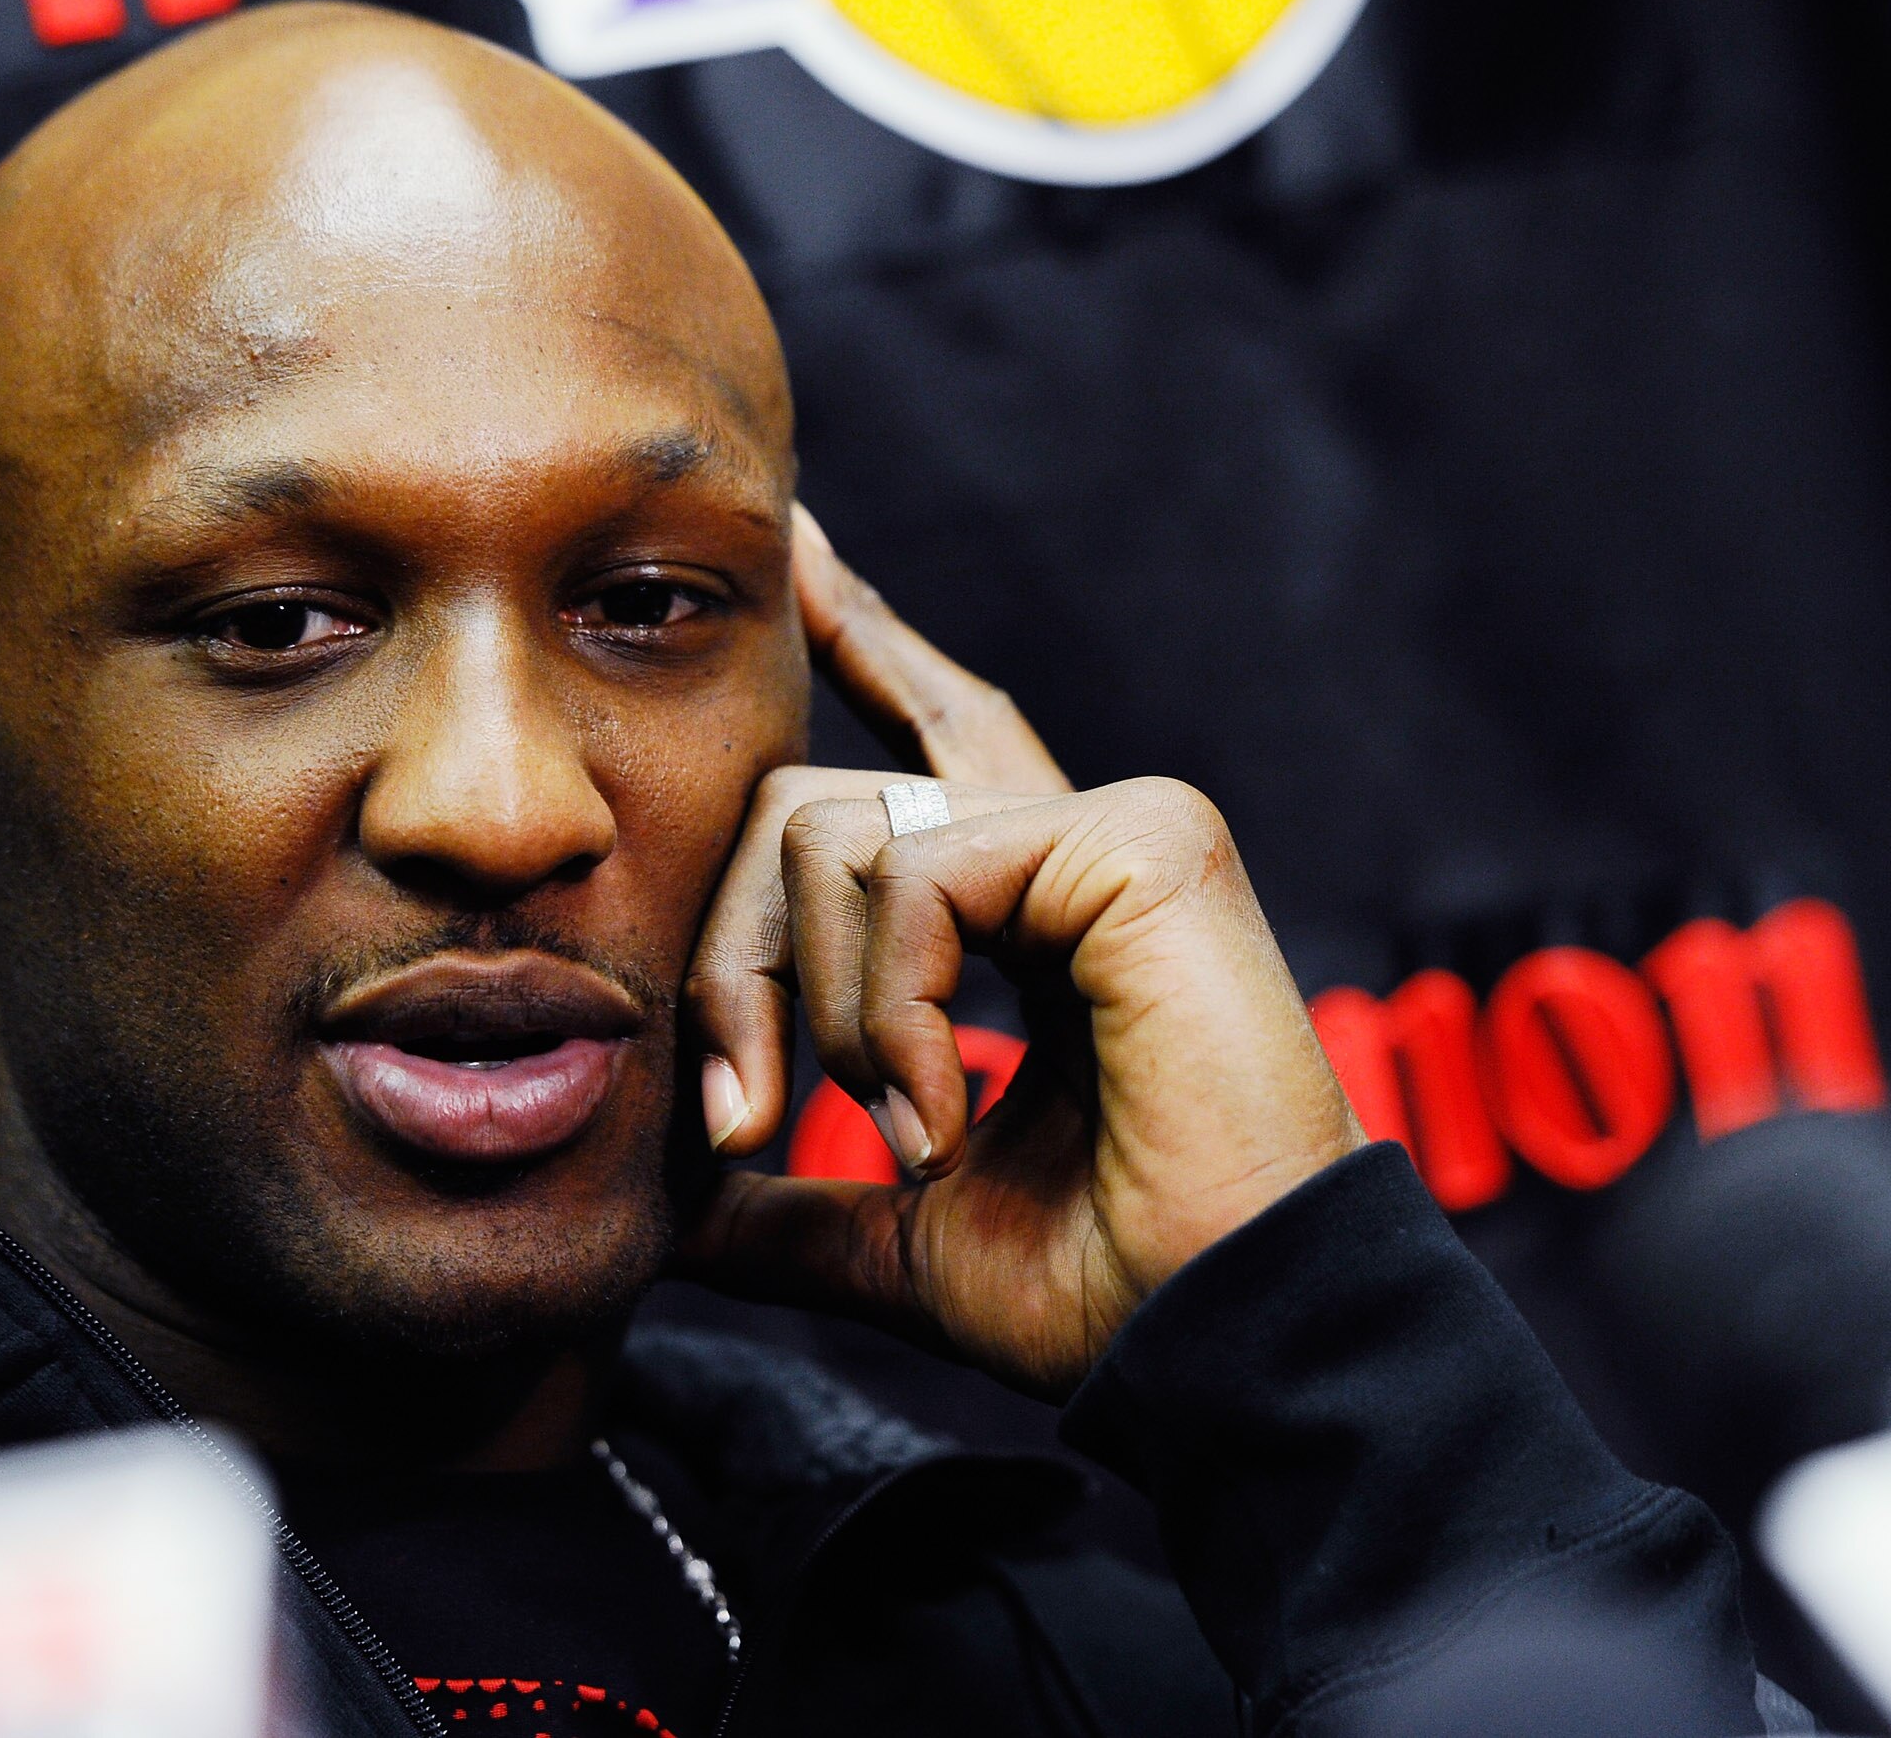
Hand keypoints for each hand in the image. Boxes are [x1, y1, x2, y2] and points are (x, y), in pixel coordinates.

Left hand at [680, 514, 1363, 1396]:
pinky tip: (942, 1116)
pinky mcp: (1135, 838)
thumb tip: (668, 1215)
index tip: (800, 551)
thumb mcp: (901, 1235)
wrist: (1222, 1338)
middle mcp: (1073, 841)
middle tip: (736, 1121)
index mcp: (1035, 906)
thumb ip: (787, 1197)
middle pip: (807, 803)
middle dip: (734, 962)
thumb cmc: (1103, 1289)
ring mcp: (1112, 825)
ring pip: (834, 835)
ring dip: (823, 1020)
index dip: (859, 634)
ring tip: (911, 1140)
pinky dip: (888, 1014)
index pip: (923, 740)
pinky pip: (915, 876)